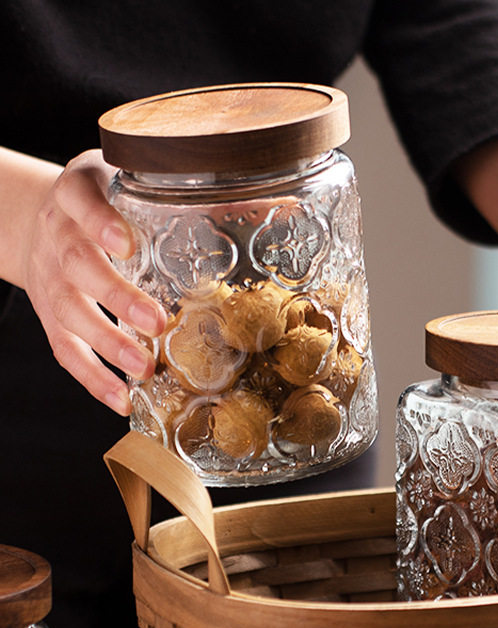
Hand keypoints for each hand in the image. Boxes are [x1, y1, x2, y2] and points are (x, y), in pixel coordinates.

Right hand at [19, 149, 165, 414]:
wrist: (46, 220)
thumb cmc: (109, 201)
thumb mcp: (130, 181)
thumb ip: (178, 193)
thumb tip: (272, 206)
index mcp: (77, 193)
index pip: (82, 200)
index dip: (100, 222)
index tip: (127, 244)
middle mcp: (57, 234)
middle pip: (78, 264)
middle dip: (117, 296)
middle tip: (156, 322)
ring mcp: (49, 276)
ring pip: (69, 311)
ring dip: (107, 343)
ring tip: (143, 368)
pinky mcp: (48, 314)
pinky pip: (65, 348)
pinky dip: (92, 377)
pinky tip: (121, 398)